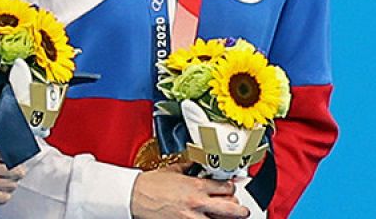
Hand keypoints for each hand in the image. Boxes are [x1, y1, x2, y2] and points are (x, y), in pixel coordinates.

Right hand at [130, 169, 248, 218]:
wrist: (134, 196)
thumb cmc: (150, 184)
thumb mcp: (172, 170)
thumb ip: (188, 167)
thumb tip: (196, 163)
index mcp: (197, 186)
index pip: (226, 187)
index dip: (231, 187)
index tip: (230, 188)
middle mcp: (199, 203)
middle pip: (232, 208)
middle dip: (240, 209)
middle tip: (241, 209)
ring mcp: (193, 218)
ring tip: (229, 217)